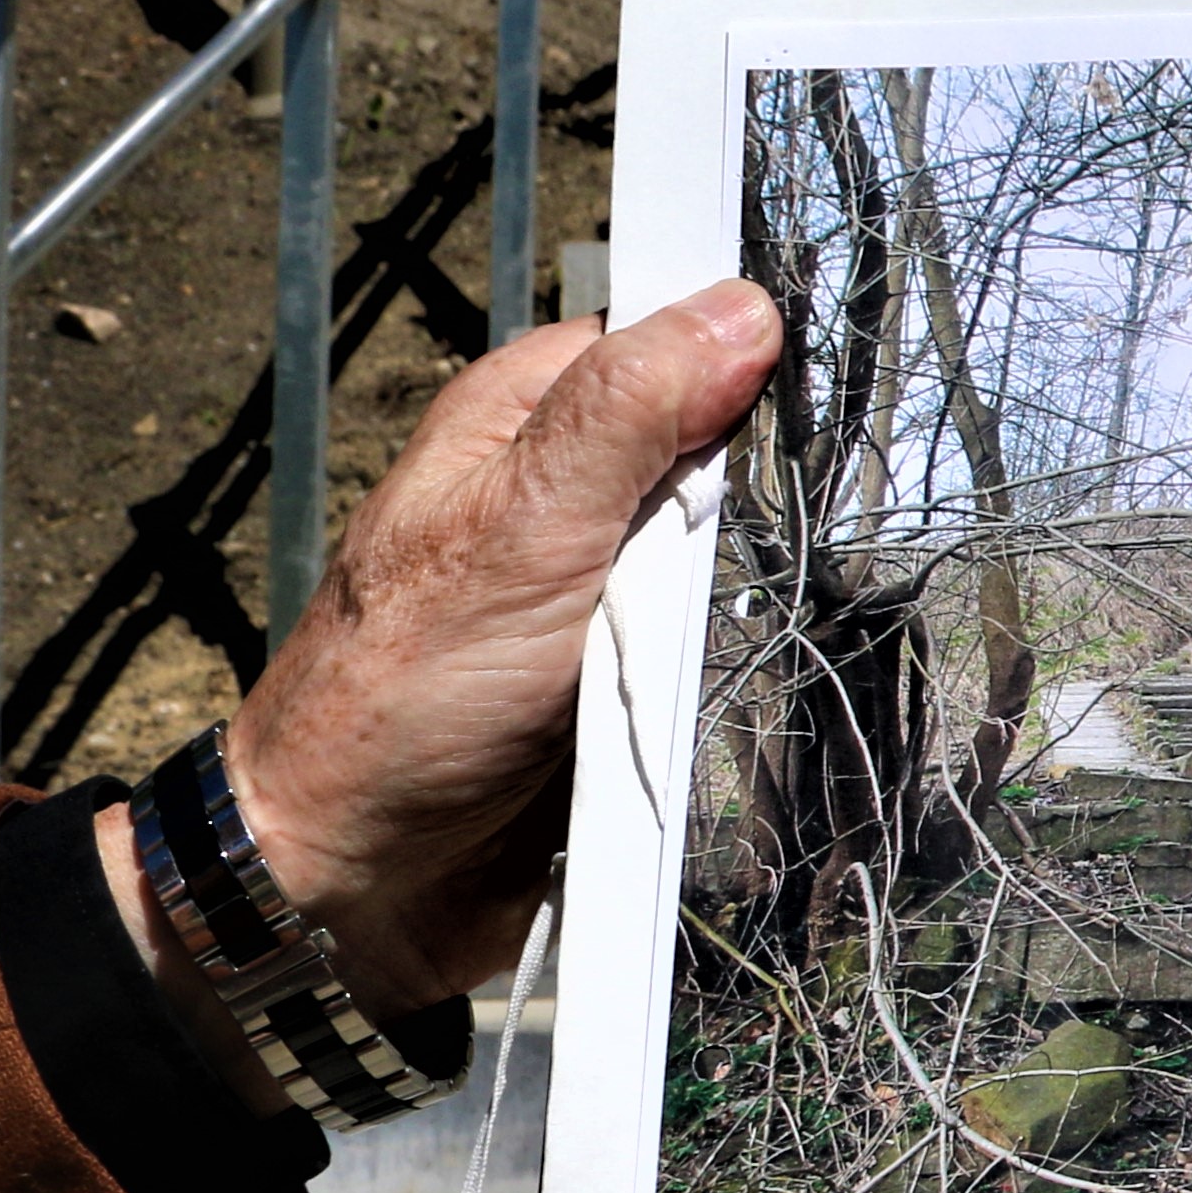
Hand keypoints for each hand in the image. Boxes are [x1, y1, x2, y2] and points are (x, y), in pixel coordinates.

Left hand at [97, 280, 781, 1111]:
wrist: (357, 886)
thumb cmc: (402, 699)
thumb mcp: (523, 531)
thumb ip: (626, 414)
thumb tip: (743, 306)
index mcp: (536, 412)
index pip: (688, 335)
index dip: (762, 359)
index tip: (835, 398)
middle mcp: (577, 483)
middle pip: (733, 446)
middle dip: (778, 490)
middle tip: (808, 535)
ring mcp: (613, 578)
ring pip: (747, 547)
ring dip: (776, 587)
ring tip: (801, 616)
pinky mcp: (640, 665)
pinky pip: (734, 637)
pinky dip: (757, 655)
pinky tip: (782, 670)